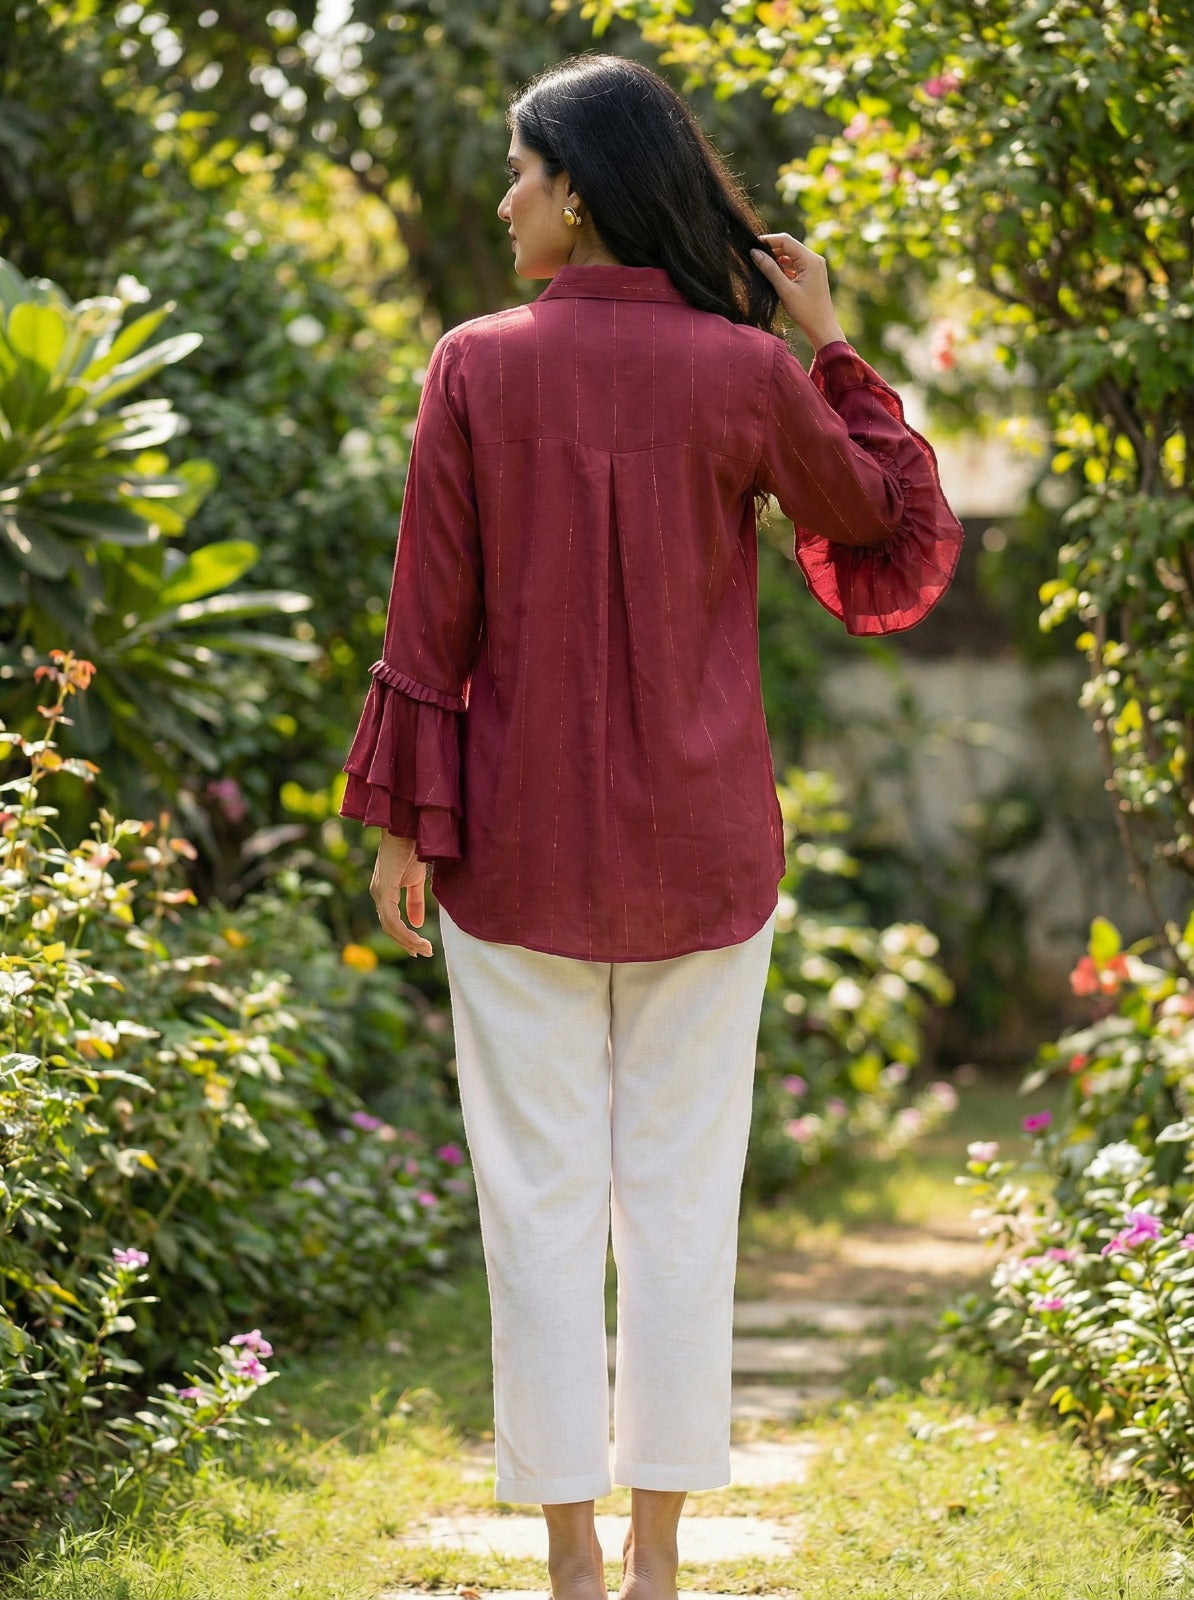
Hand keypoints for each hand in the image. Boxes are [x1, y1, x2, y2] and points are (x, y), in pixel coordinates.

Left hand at [370, 833, 433, 956]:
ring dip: (407, 940)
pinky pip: (392, 918)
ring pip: (389, 926)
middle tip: (424, 952)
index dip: (404, 937)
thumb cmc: (411, 850)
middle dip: (407, 943)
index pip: (391, 922)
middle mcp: (377, 895)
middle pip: (389, 928)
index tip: (420, 948)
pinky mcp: (384, 890)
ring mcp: (379, 893)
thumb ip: (414, 902)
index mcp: (383, 893)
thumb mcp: (416, 880)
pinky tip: (417, 936)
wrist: (408, 828)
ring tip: (424, 948)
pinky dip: (404, 931)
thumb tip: (417, 923)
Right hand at [750, 233, 844, 348]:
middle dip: (771, 249)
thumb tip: (755, 252)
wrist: (822, 327)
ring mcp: (814, 265)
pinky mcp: (811, 273)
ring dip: (776, 259)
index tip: (752, 245)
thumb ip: (770, 270)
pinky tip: (773, 275)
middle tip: (754, 256)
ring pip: (790, 255)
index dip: (768, 240)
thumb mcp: (785, 290)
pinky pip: (795, 264)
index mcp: (810, 260)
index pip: (785, 240)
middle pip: (788, 246)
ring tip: (761, 267)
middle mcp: (814, 258)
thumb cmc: (806, 311)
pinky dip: (783, 267)